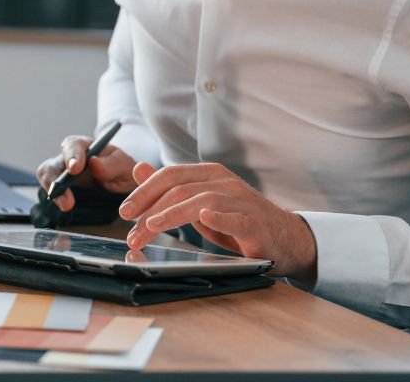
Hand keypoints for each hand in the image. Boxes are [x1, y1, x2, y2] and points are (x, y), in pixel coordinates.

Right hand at [35, 135, 137, 211]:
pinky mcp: (60, 191)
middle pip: (51, 165)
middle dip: (55, 180)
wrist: (123, 186)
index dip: (72, 156)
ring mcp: (61, 176)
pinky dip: (55, 201)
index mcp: (84, 147)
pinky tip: (64, 209)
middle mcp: (68, 160)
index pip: (72, 146)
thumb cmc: (122, 170)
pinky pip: (51, 195)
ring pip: (47, 179)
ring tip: (65, 206)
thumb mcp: (124, 165)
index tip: (75, 169)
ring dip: (53, 193)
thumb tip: (94, 162)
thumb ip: (112, 163)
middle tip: (66, 198)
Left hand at [119, 162, 317, 282]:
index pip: (169, 176)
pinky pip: (233, 217)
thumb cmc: (238, 221)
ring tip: (150, 228)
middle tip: (131, 230)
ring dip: (170, 216)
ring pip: (200, 201)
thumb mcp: (200, 203)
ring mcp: (240, 201)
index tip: (124, 211)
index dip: (144, 192)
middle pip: (179, 188)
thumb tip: (139, 169)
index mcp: (209, 174)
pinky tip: (204, 218)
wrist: (284, 239)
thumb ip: (171, 188)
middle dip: (150, 209)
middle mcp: (224, 182)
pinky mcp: (253, 223)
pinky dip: (217, 217)